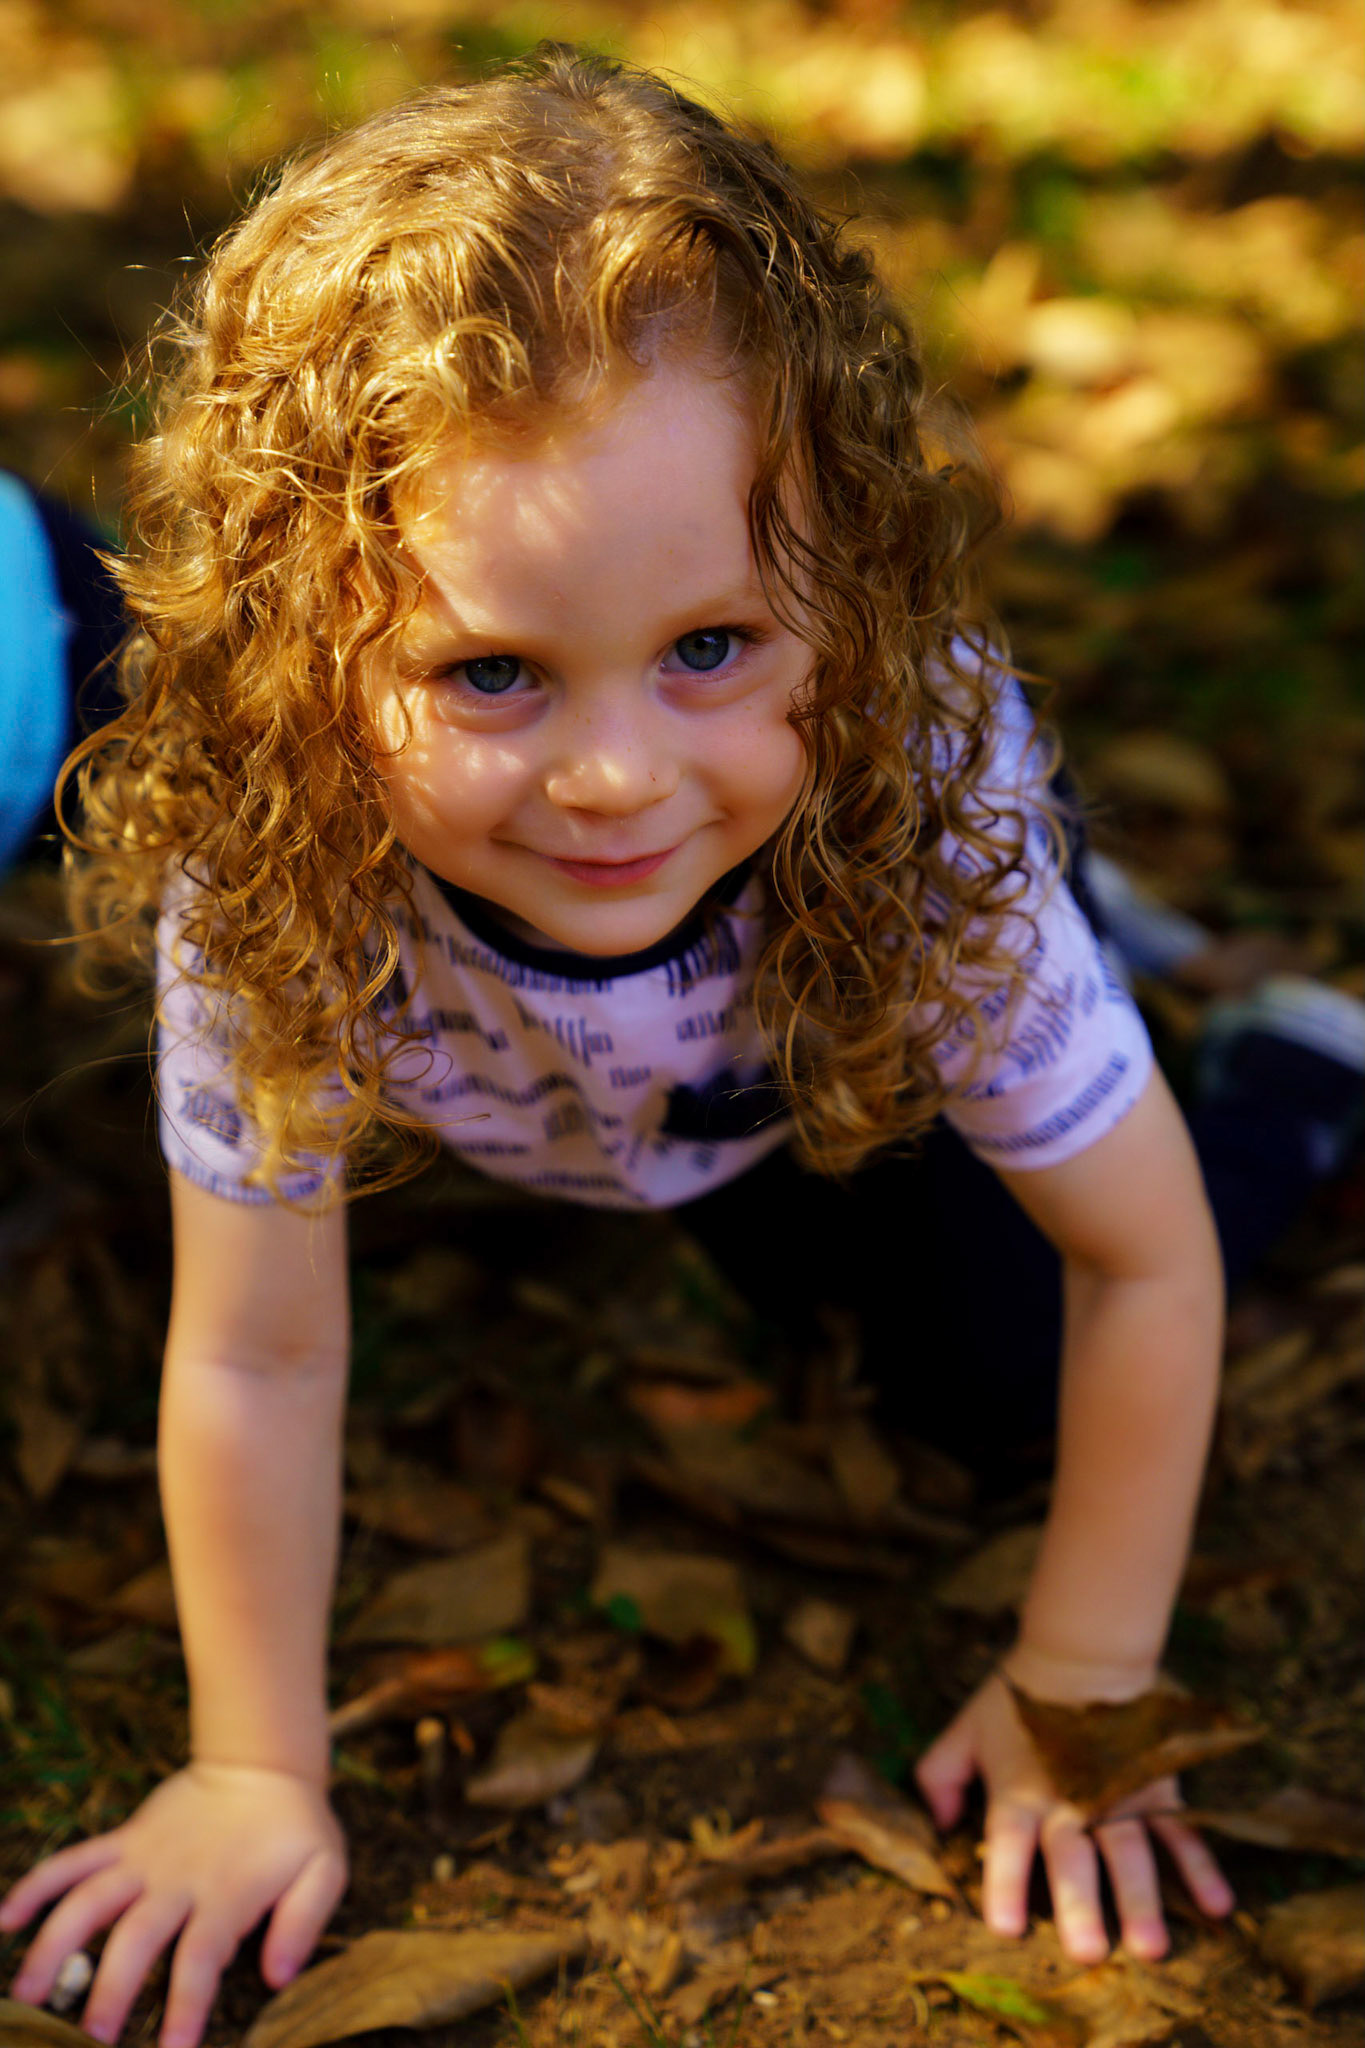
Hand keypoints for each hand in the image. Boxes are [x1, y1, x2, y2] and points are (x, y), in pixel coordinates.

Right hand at [0, 1762, 346, 2047]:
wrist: (262, 1762)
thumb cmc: (295, 1828)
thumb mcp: (325, 1869)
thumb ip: (304, 1920)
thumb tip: (278, 1975)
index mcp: (226, 1896)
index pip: (200, 1958)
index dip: (185, 2005)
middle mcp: (178, 1881)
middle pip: (135, 1937)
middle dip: (110, 1989)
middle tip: (90, 2038)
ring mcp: (144, 1859)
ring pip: (89, 1900)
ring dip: (54, 1944)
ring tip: (26, 1993)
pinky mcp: (124, 1841)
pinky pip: (74, 1860)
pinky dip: (37, 1885)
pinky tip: (6, 1918)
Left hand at [915, 1671, 1233, 1962]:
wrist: (1079, 1654)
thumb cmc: (1016, 1702)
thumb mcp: (965, 1730)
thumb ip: (940, 1775)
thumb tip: (939, 1821)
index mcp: (1018, 1792)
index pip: (1006, 1841)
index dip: (1004, 1882)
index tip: (1005, 1928)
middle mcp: (1068, 1802)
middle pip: (1072, 1857)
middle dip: (1080, 1904)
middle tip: (1087, 1953)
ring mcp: (1117, 1797)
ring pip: (1129, 1852)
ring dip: (1141, 1899)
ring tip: (1150, 1947)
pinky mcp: (1155, 1789)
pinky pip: (1180, 1831)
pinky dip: (1200, 1866)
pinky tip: (1217, 1904)